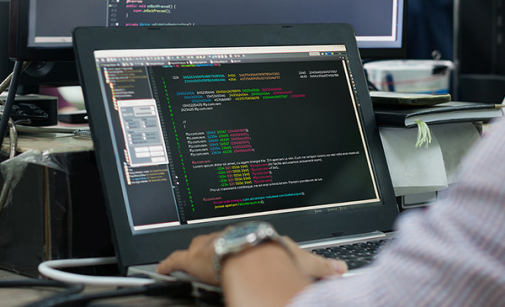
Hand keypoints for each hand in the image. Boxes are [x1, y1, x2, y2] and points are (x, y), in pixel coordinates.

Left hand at [157, 229, 347, 285]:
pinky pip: (176, 260)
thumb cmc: (274, 256)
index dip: (244, 241)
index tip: (243, 246)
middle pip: (221, 237)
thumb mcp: (303, 260)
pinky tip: (162, 268)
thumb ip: (322, 265)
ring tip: (191, 259)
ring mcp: (211, 245)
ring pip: (199, 245)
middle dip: (218, 243)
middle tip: (215, 253)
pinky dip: (168, 265)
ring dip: (196, 252)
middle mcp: (231, 235)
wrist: (252, 258)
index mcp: (254, 235)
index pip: (247, 235)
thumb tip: (342, 269)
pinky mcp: (193, 258)